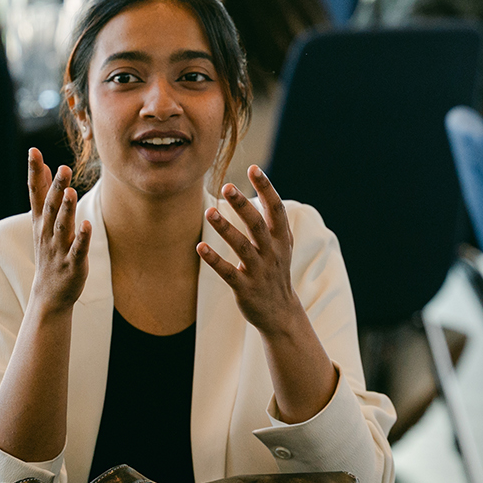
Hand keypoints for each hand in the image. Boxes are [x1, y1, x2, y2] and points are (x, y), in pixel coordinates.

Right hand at [25, 148, 90, 315]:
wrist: (49, 293)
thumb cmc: (49, 251)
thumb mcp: (42, 222)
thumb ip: (43, 194)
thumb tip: (43, 165)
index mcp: (40, 221)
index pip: (35, 192)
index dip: (34, 171)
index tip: (33, 151)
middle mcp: (47, 232)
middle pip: (51, 206)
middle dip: (55, 187)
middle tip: (63, 167)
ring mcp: (59, 248)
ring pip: (63, 226)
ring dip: (66, 209)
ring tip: (70, 192)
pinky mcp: (73, 263)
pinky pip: (78, 248)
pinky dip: (82, 237)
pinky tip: (87, 225)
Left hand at [198, 166, 306, 338]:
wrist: (280, 313)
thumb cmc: (276, 272)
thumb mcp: (282, 245)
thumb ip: (274, 221)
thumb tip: (264, 188)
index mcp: (281, 239)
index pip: (276, 209)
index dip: (267, 188)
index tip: (254, 169)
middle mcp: (272, 253)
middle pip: (258, 225)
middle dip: (243, 205)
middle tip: (227, 187)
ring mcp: (259, 271)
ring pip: (242, 247)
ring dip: (226, 229)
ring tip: (209, 212)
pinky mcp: (245, 288)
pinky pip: (228, 273)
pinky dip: (214, 260)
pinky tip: (200, 247)